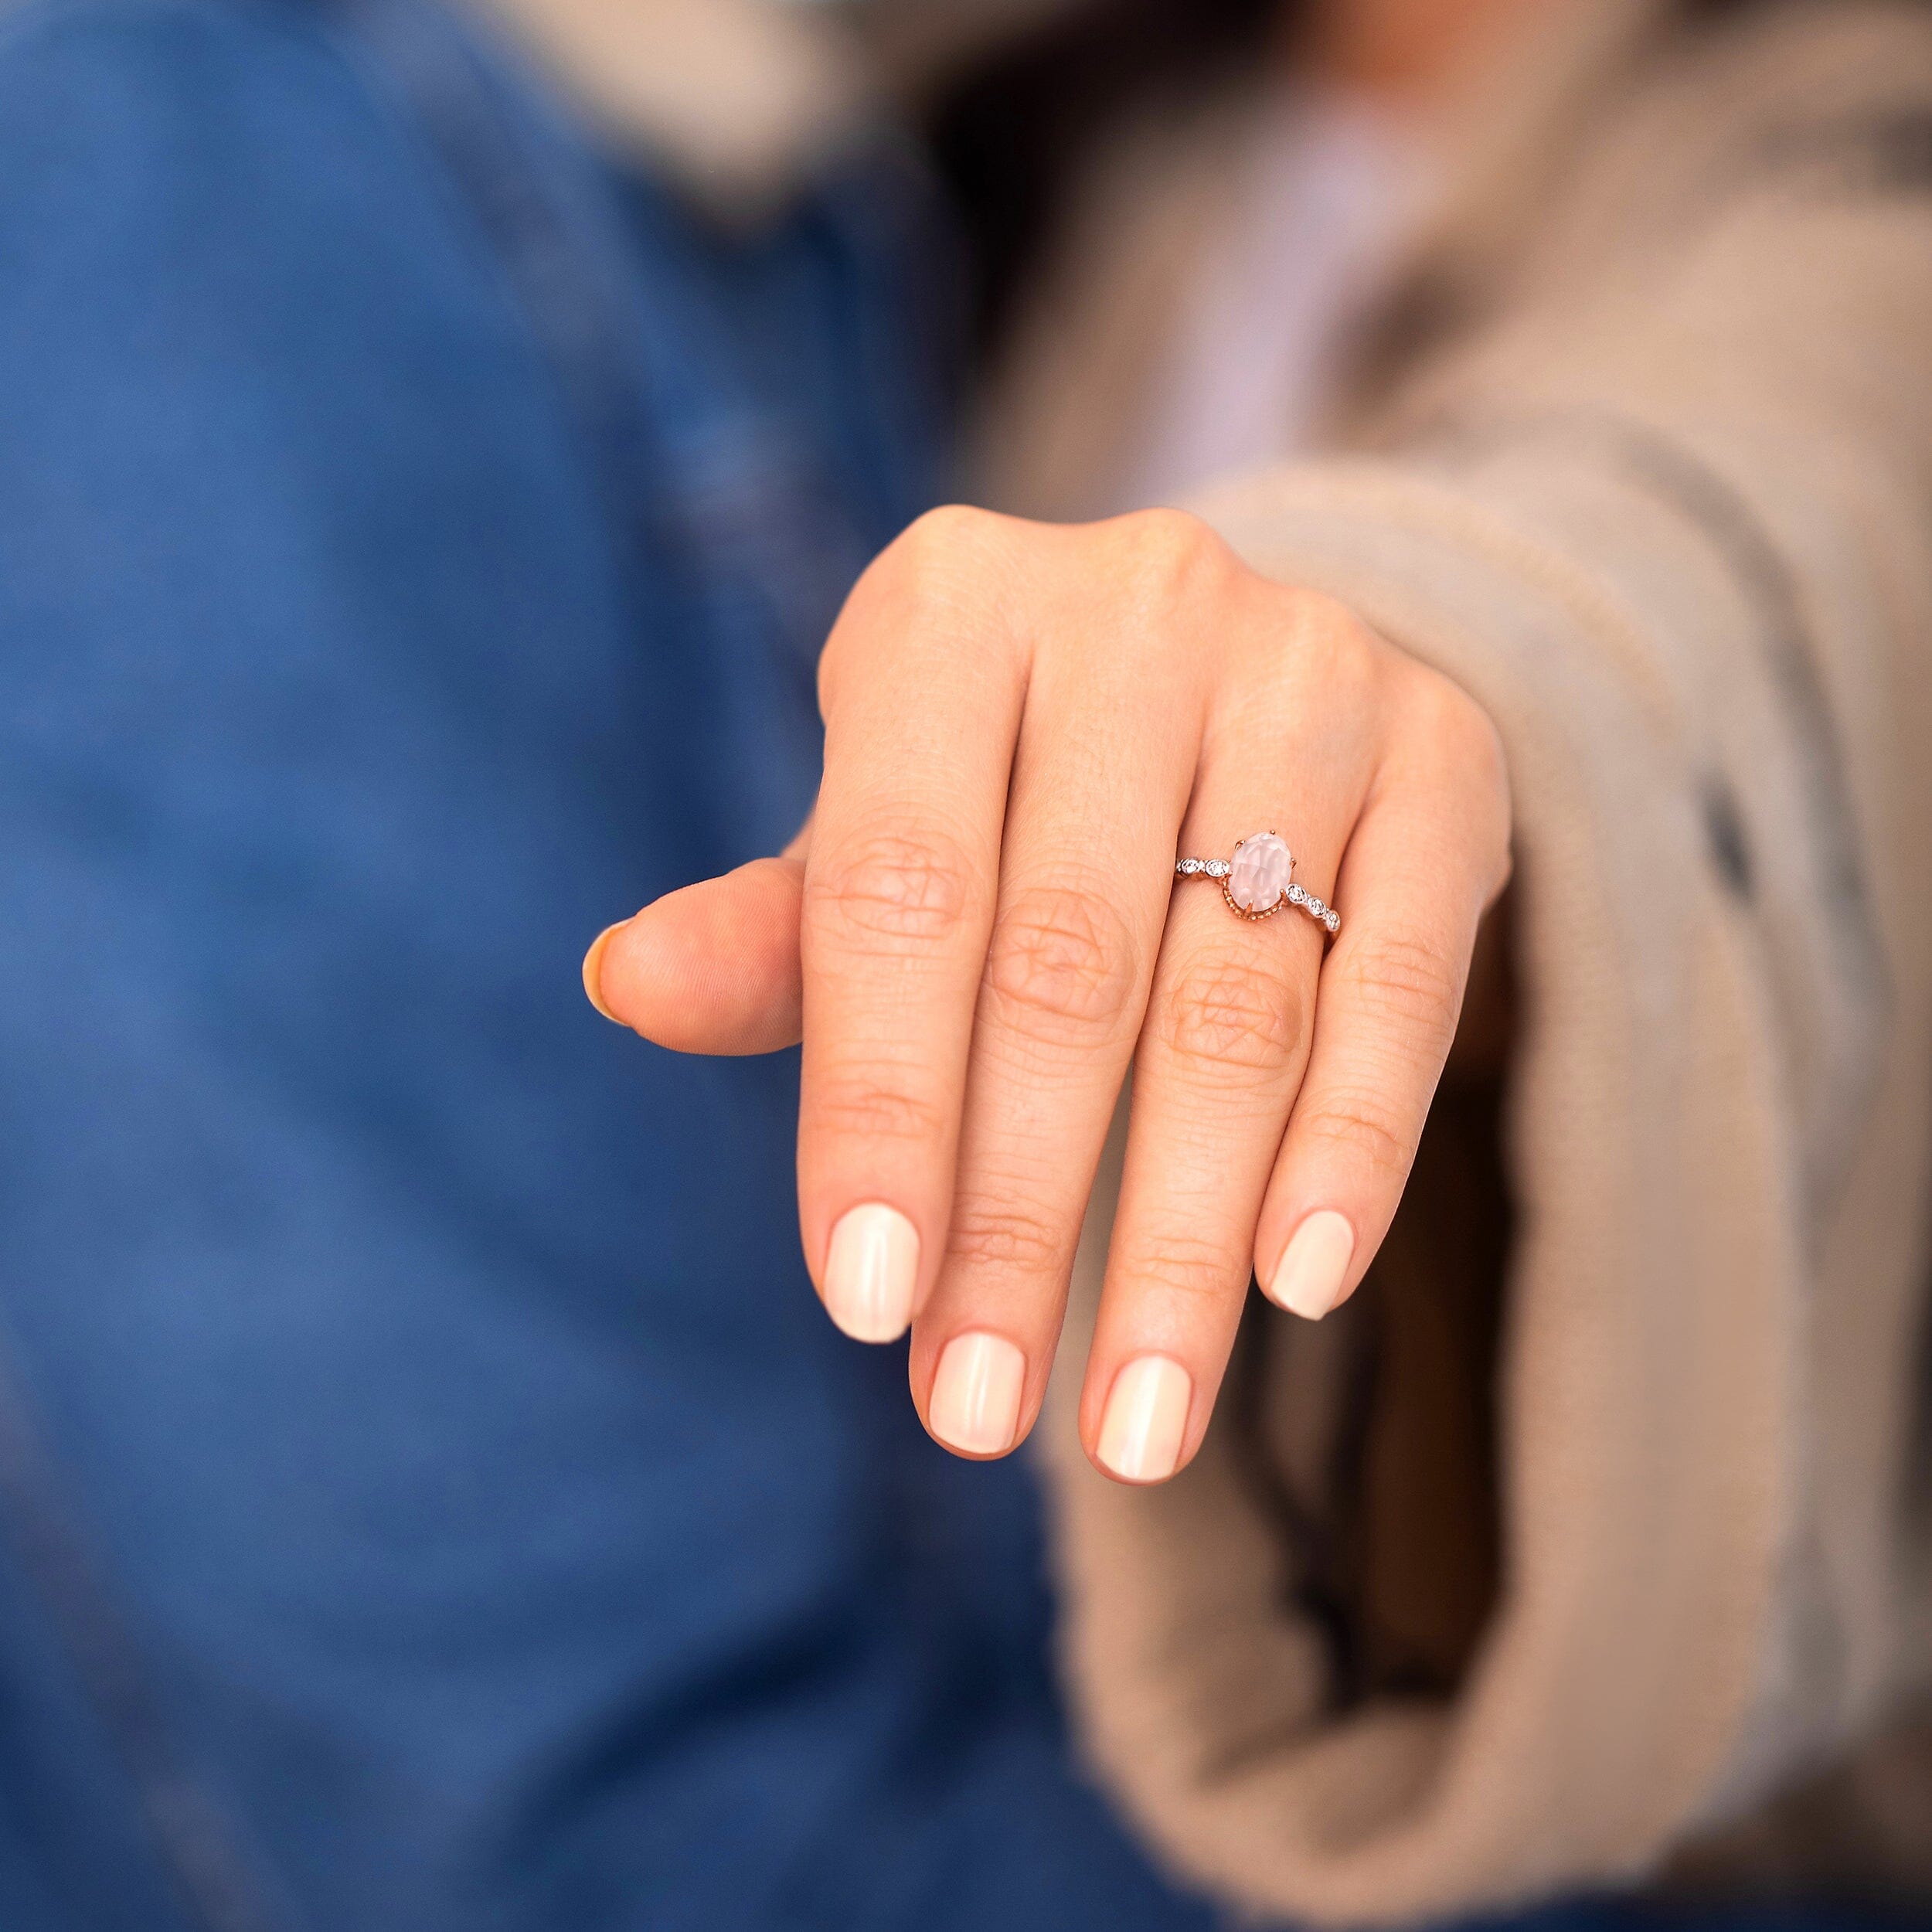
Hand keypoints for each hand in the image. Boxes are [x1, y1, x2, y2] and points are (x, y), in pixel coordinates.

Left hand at [585, 507, 1510, 1482]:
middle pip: (1068, 967)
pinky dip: (1351, 1144)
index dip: (880, 1110)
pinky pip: (1405, 979)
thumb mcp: (887, 832)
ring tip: (1133, 1423)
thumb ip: (781, 931)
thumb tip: (632, 985)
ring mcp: (1308, 669)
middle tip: (978, 1410)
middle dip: (1020, 1215)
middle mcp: (1133, 608)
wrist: (1236, 685)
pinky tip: (1297, 1284)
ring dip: (1179, 1235)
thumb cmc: (1012, 793)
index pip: (895, 894)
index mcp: (949, 609)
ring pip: (1235, 999)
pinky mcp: (1443, 754)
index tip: (867, 1312)